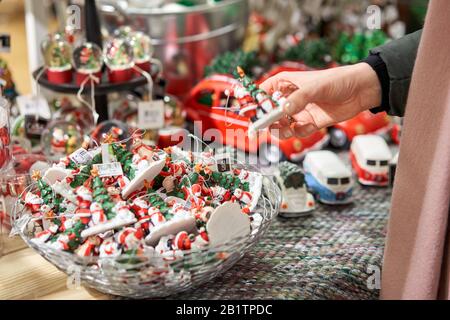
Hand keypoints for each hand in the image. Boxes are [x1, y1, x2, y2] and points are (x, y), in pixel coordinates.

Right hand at [260, 63, 381, 138]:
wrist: (362, 90)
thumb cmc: (337, 80)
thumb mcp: (315, 87)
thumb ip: (298, 100)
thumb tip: (283, 111)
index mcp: (286, 83)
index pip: (263, 92)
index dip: (254, 101)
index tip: (248, 110)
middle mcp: (290, 98)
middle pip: (269, 112)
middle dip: (265, 120)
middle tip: (262, 127)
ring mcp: (299, 111)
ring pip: (280, 125)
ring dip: (280, 129)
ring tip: (287, 129)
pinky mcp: (310, 122)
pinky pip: (297, 131)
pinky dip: (298, 132)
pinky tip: (309, 126)